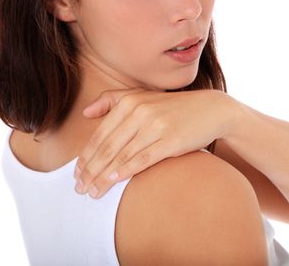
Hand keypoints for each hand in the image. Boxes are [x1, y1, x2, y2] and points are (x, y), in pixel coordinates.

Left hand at [73, 88, 236, 198]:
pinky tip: (113, 182)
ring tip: (92, 192)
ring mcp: (156, 126)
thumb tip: (86, 113)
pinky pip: (142, 159)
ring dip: (103, 177)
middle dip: (91, 170)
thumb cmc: (173, 108)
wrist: (210, 110)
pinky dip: (125, 171)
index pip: (101, 134)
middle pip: (108, 146)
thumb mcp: (142, 96)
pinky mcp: (171, 140)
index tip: (77, 174)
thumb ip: (111, 100)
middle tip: (80, 188)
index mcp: (129, 101)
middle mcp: (140, 111)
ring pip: (122, 155)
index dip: (86, 156)